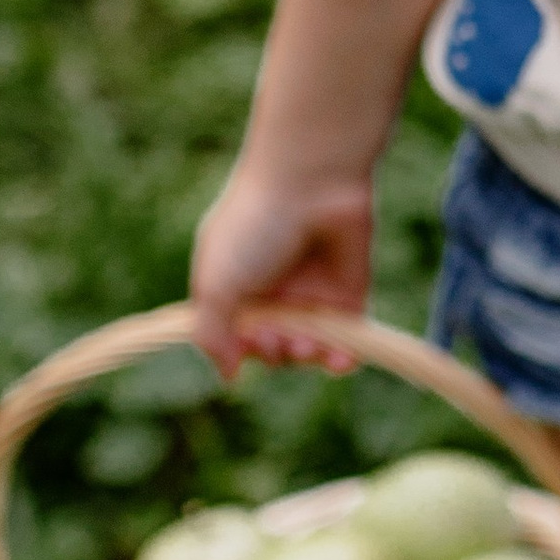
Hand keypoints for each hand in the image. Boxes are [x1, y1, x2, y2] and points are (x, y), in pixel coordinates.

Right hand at [188, 163, 374, 379]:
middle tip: (277, 337)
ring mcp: (311, 295)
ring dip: (306, 356)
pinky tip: (339, 361)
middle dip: (275, 353)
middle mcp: (272, 293)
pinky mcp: (348, 294)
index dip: (242, 348)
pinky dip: (343, 358)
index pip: (235, 337)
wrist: (312, 183)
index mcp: (234, 287)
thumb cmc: (254, 225)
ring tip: (307, 344)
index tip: (248, 340)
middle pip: (272, 348)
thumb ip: (211, 334)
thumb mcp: (215, 282)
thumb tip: (229, 375)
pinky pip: (348, 340)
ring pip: (308, 348)